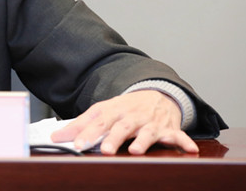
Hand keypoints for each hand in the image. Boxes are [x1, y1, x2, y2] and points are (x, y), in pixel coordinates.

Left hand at [50, 90, 198, 154]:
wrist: (156, 94)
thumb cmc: (125, 108)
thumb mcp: (102, 112)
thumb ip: (80, 125)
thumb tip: (55, 137)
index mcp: (113, 111)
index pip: (98, 122)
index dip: (87, 134)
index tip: (76, 145)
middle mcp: (132, 116)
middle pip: (121, 127)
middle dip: (113, 139)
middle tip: (104, 150)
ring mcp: (151, 123)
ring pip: (147, 132)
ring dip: (143, 141)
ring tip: (137, 151)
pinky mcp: (169, 129)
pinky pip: (178, 135)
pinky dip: (184, 141)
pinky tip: (190, 149)